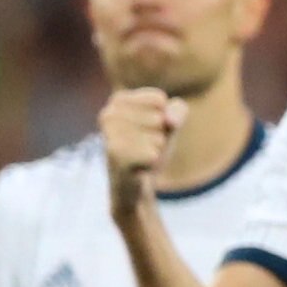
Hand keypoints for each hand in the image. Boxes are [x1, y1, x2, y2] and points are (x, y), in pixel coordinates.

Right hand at [99, 87, 184, 211]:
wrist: (132, 187)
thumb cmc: (150, 149)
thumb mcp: (169, 125)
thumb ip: (178, 110)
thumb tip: (168, 120)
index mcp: (118, 99)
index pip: (159, 100)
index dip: (164, 119)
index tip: (148, 132)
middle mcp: (108, 114)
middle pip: (160, 119)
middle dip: (160, 136)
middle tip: (145, 148)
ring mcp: (110, 135)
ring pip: (158, 137)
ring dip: (157, 151)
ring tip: (142, 157)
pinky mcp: (116, 157)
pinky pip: (154, 155)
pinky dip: (154, 163)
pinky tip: (140, 168)